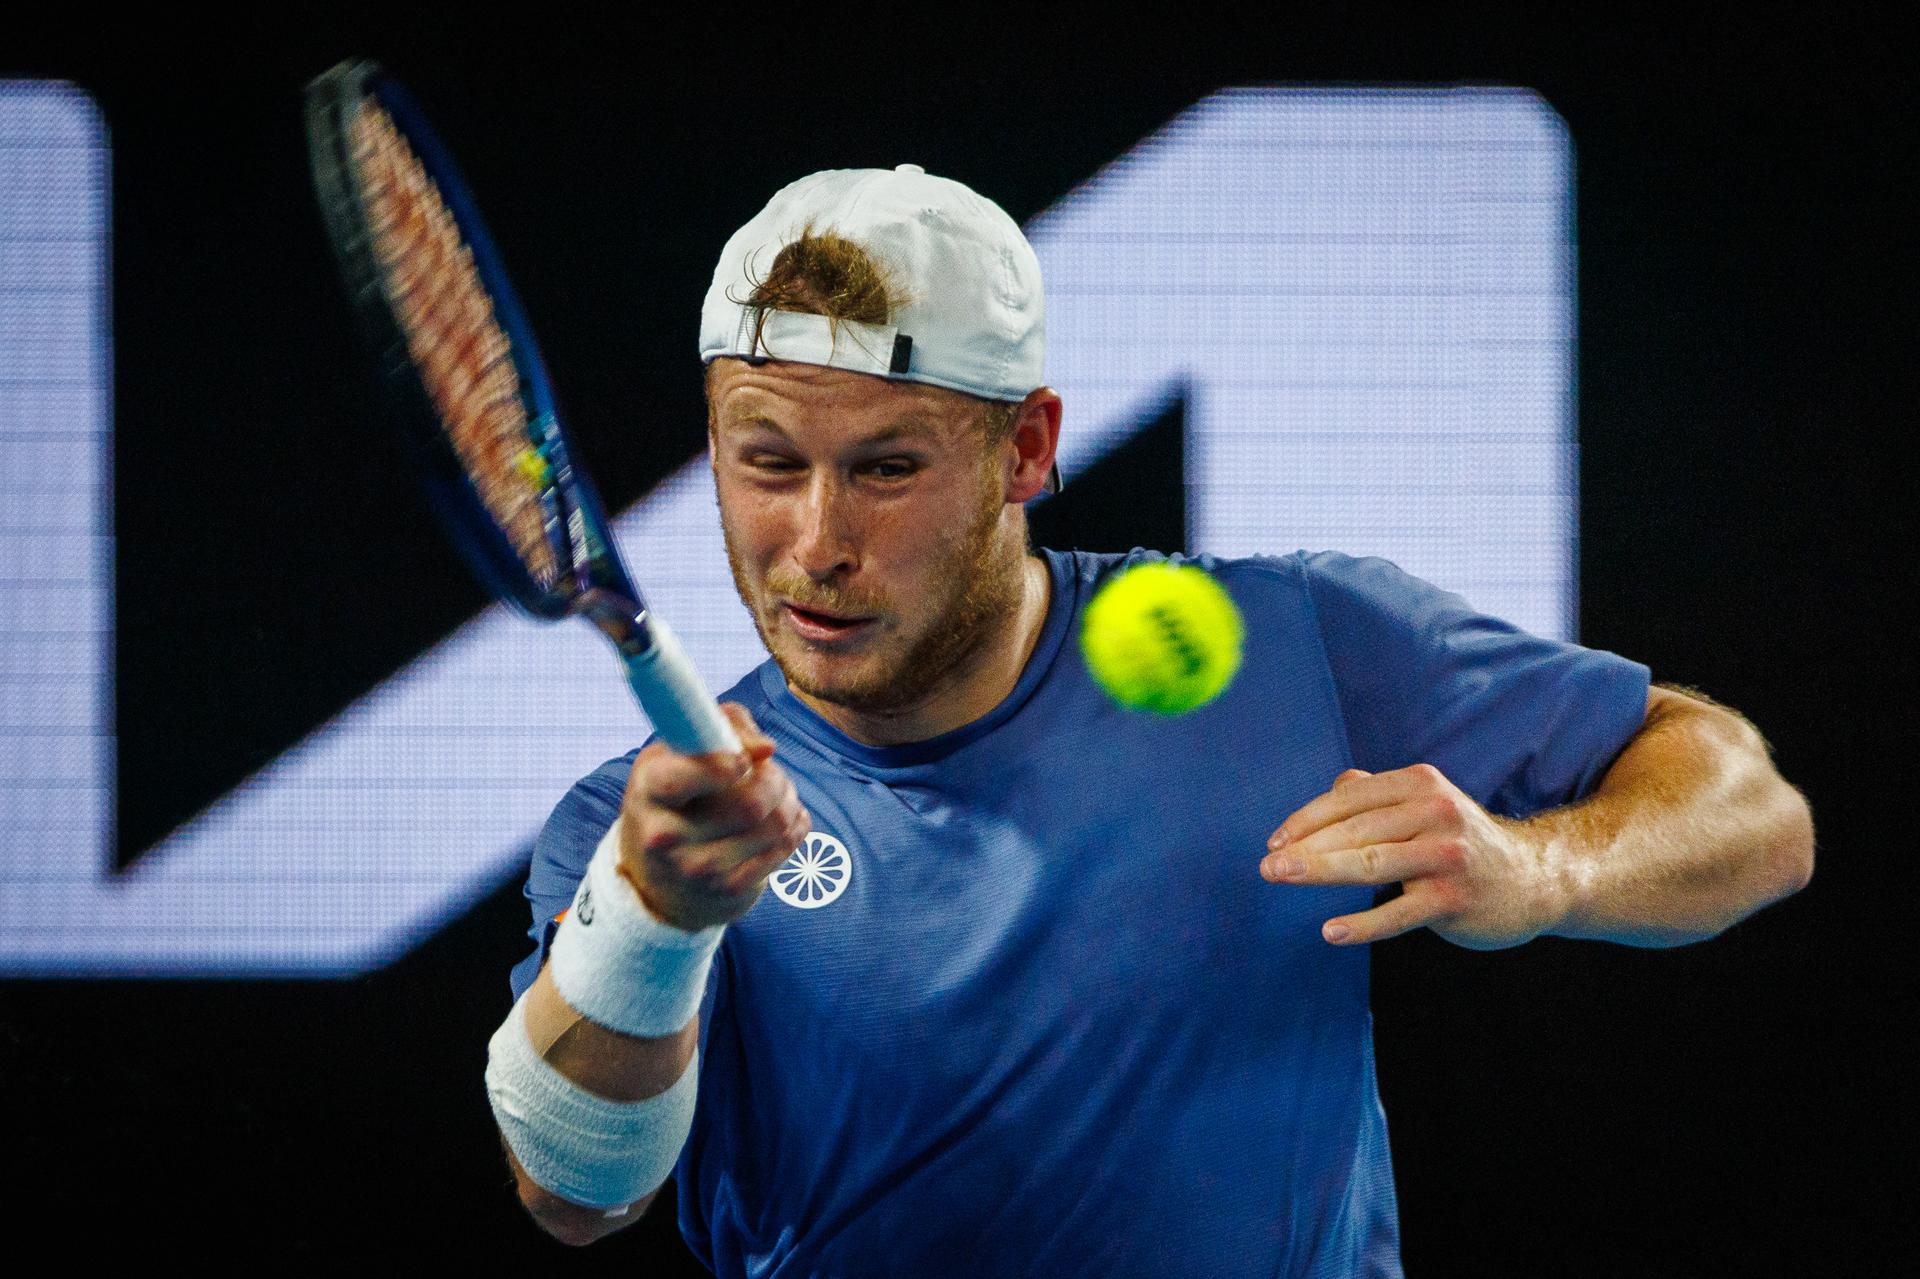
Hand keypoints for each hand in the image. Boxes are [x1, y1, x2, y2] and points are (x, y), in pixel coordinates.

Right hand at [617, 702, 810, 931]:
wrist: (661, 873)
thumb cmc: (680, 792)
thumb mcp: (681, 751)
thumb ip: (722, 726)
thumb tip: (765, 749)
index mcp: (649, 790)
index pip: (680, 779)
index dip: (721, 766)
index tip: (743, 762)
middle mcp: (664, 836)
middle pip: (748, 803)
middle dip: (774, 779)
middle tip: (771, 773)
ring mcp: (695, 869)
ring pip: (773, 824)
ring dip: (789, 801)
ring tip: (780, 795)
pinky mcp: (726, 890)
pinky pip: (783, 849)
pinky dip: (795, 827)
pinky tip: (787, 820)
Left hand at [1259, 763, 1564, 949]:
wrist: (1533, 880)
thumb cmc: (1460, 842)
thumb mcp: (1425, 805)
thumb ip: (1377, 794)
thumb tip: (1335, 787)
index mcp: (1419, 784)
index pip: (1349, 799)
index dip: (1307, 820)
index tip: (1274, 842)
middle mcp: (1435, 812)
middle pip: (1354, 830)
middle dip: (1304, 848)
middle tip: (1266, 866)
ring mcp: (1447, 856)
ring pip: (1371, 863)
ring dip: (1319, 872)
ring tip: (1279, 879)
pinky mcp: (1454, 899)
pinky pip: (1399, 913)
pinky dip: (1363, 924)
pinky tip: (1331, 931)